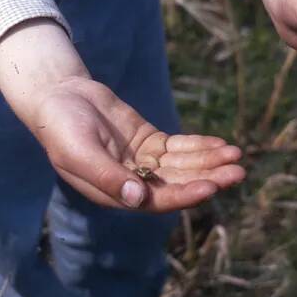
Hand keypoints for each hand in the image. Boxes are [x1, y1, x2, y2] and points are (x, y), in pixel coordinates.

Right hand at [0, 19, 244, 210]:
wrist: (58, 96)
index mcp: (115, 193)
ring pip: (183, 167)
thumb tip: (139, 199)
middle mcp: (133, 183)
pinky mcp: (149, 142)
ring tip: (237, 156)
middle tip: (238, 172)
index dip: (185, 195)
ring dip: (210, 163)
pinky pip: (180, 148)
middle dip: (208, 178)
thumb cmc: (61, 126)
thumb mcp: (79, 150)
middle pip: (178, 185)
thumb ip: (107, 176)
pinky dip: (200, 147)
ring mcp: (143, 163)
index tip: (211, 186)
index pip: (157, 200)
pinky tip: (221, 145)